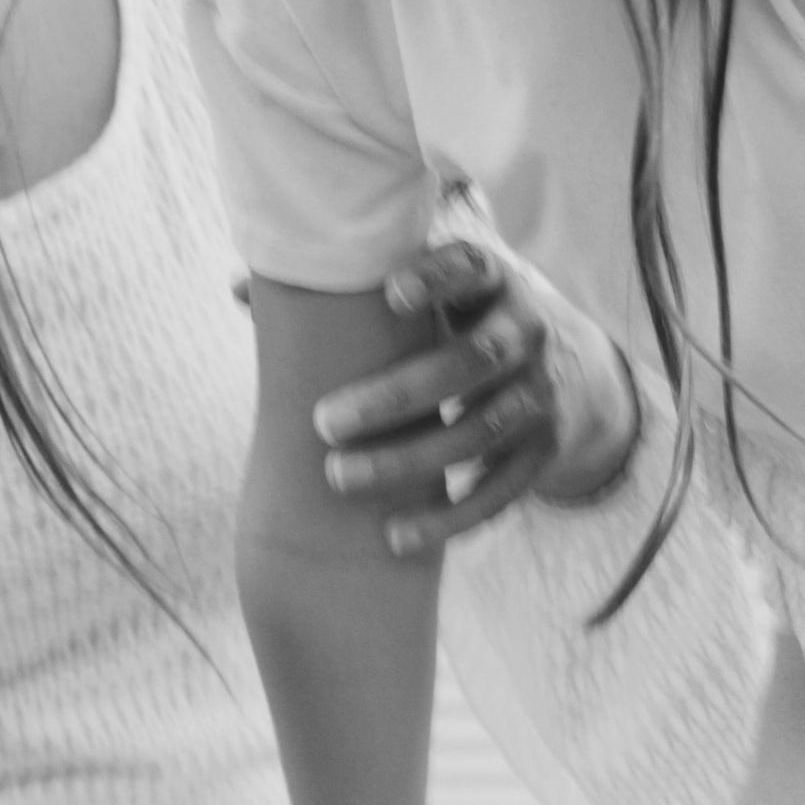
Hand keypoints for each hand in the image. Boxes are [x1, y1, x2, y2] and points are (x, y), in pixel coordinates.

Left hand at [310, 241, 639, 555]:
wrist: (563, 367)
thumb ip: (348, 285)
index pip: (471, 266)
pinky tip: (396, 537)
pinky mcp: (544, 448)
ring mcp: (540, 392)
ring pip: (481, 431)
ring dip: (409, 460)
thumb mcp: (427, 289)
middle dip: (397, 394)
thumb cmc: (456, 318)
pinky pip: (503, 490)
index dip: (435, 278)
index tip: (388, 293)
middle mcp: (525, 330)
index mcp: (491, 279)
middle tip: (323, 422)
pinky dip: (452, 518)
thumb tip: (240, 288)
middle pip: (472, 360)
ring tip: (339, 477)